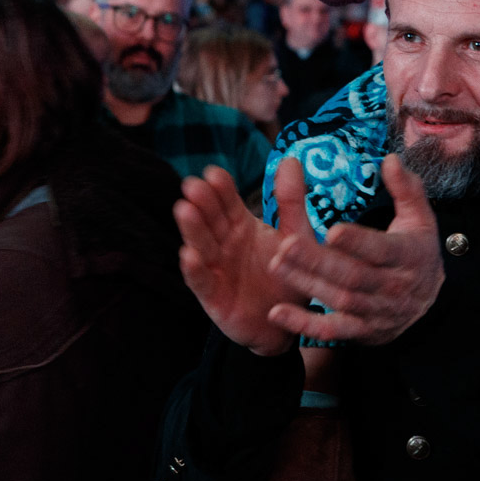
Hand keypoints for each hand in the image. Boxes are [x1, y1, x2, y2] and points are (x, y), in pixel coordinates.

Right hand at [173, 163, 304, 356]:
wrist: (286, 321)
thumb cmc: (286, 274)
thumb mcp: (295, 235)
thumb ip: (291, 201)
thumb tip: (291, 159)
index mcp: (240, 225)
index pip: (226, 201)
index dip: (220, 188)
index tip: (214, 173)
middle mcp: (223, 244)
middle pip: (210, 219)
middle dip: (201, 202)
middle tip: (193, 185)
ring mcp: (216, 269)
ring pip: (201, 245)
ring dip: (192, 229)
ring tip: (184, 209)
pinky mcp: (213, 297)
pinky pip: (201, 281)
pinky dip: (193, 269)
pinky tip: (188, 255)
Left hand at [267, 154, 443, 346]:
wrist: (430, 302)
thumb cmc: (417, 250)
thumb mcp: (420, 217)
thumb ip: (405, 188)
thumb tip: (389, 159)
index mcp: (408, 256)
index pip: (382, 250)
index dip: (358, 243)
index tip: (332, 231)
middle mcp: (393, 287)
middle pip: (353, 276)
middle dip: (319, 261)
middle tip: (286, 244)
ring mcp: (376, 312)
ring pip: (339, 301)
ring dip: (306, 285)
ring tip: (276, 265)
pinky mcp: (361, 331)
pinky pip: (332, 331)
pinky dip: (304, 325)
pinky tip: (277, 313)